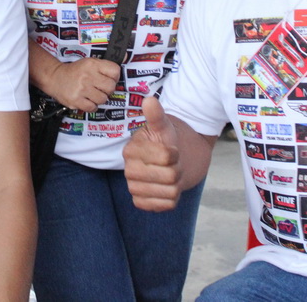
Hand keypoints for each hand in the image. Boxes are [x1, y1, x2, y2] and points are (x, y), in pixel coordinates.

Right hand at [44, 57, 120, 112]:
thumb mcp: (89, 63)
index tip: (109, 79)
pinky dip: (92, 106)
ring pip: (103, 99)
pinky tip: (87, 100)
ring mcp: (81, 89)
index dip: (114, 77)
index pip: (115, 71)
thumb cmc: (75, 71)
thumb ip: (104, 67)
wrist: (55, 77)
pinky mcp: (76, 100)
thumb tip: (122, 67)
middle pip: (111, 87)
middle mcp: (87, 76)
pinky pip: (93, 107)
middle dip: (108, 89)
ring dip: (100, 98)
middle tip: (100, 88)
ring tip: (92, 94)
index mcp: (92, 64)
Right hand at [123, 96, 180, 211]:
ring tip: (170, 175)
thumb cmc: (165, 141)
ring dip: (177, 184)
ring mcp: (134, 188)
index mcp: (131, 150)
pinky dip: (172, 198)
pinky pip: (166, 206)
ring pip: (170, 192)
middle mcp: (129, 170)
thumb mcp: (164, 126)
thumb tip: (149, 100)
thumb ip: (157, 115)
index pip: (167, 157)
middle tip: (173, 164)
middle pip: (170, 177)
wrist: (170, 159)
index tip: (172, 149)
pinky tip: (167, 188)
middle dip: (178, 169)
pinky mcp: (141, 202)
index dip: (176, 153)